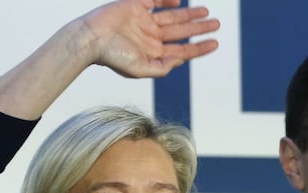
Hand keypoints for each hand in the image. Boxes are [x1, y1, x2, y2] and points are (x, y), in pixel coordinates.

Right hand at [79, 0, 219, 77]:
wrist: (90, 37)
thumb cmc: (111, 56)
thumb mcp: (139, 69)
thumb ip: (161, 68)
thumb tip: (180, 62)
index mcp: (153, 53)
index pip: (182, 50)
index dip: (199, 47)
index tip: (215, 43)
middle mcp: (151, 37)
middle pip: (181, 32)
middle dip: (199, 28)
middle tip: (217, 24)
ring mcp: (144, 21)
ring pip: (173, 16)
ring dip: (190, 14)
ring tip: (206, 12)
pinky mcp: (136, 5)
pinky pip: (157, 1)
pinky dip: (169, 0)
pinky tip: (180, 1)